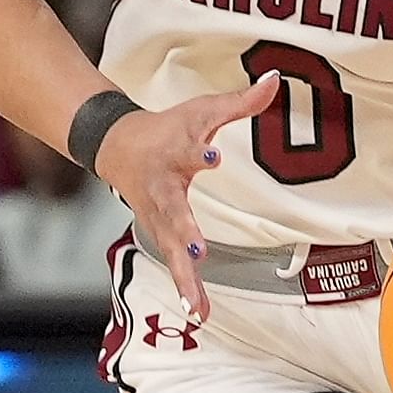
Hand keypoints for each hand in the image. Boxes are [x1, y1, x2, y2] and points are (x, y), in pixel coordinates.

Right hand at [92, 72, 279, 320]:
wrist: (116, 146)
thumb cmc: (168, 129)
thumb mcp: (202, 110)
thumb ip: (240, 102)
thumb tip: (276, 80)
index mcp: (174, 151)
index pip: (188, 150)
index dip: (199, 153)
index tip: (211, 157)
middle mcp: (163, 188)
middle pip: (172, 211)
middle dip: (183, 231)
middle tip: (196, 250)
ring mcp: (158, 216)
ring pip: (170, 249)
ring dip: (184, 276)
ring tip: (197, 305)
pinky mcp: (160, 235)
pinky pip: (173, 264)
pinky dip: (185, 288)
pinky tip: (199, 312)